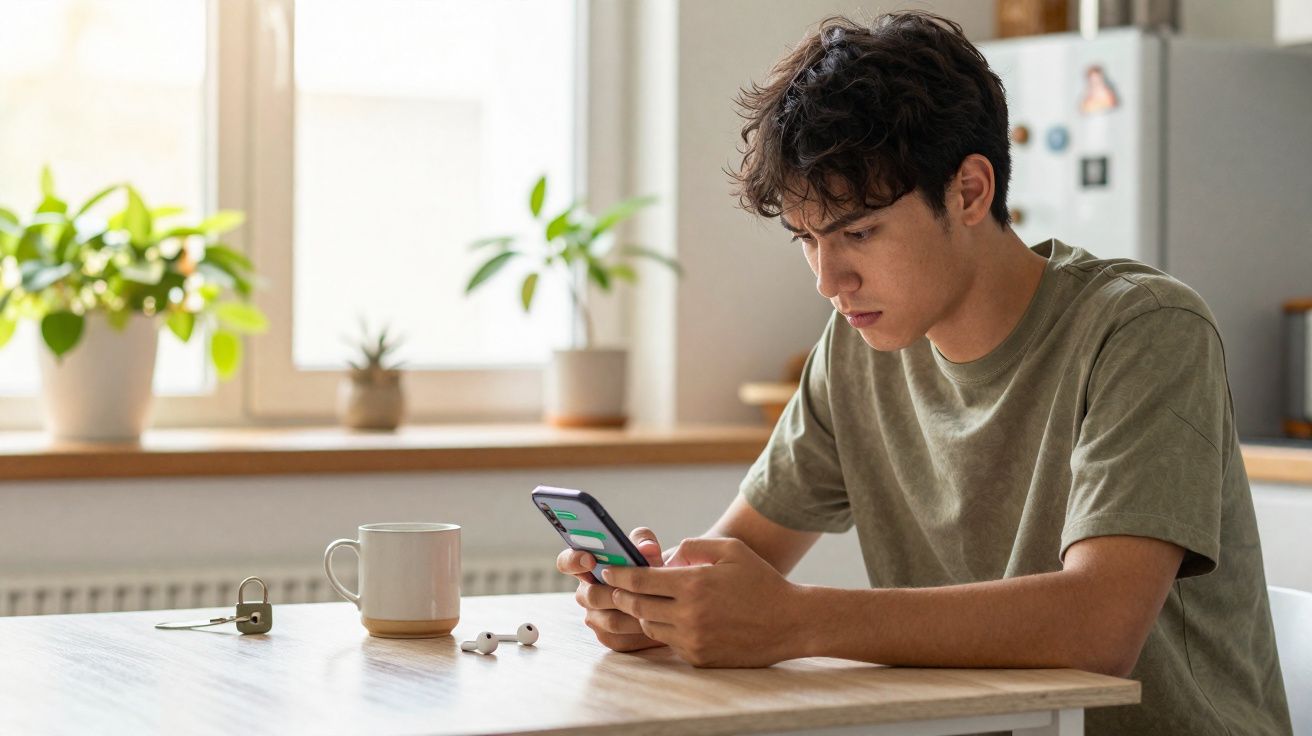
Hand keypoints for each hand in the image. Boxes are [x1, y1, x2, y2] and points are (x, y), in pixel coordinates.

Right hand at [557, 527, 669, 652]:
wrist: (667, 597)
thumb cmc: (650, 568)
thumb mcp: (647, 548)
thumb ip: (644, 541)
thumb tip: (647, 548)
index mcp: (588, 566)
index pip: (567, 562)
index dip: (573, 561)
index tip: (590, 560)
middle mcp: (586, 592)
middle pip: (589, 596)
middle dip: (615, 592)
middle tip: (636, 588)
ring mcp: (594, 617)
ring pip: (608, 620)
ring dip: (634, 612)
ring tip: (655, 604)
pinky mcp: (607, 637)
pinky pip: (619, 638)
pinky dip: (638, 631)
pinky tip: (654, 621)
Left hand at [604, 537, 803, 667]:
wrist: (790, 622)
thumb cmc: (761, 581)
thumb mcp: (731, 550)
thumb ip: (695, 544)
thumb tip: (667, 554)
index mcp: (694, 584)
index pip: (640, 581)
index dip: (619, 575)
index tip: (608, 570)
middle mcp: (689, 615)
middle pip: (637, 606)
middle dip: (622, 596)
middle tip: (615, 588)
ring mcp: (693, 639)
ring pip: (649, 626)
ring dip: (643, 613)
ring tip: (645, 602)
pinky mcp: (699, 657)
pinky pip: (669, 642)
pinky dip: (666, 629)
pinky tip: (673, 618)